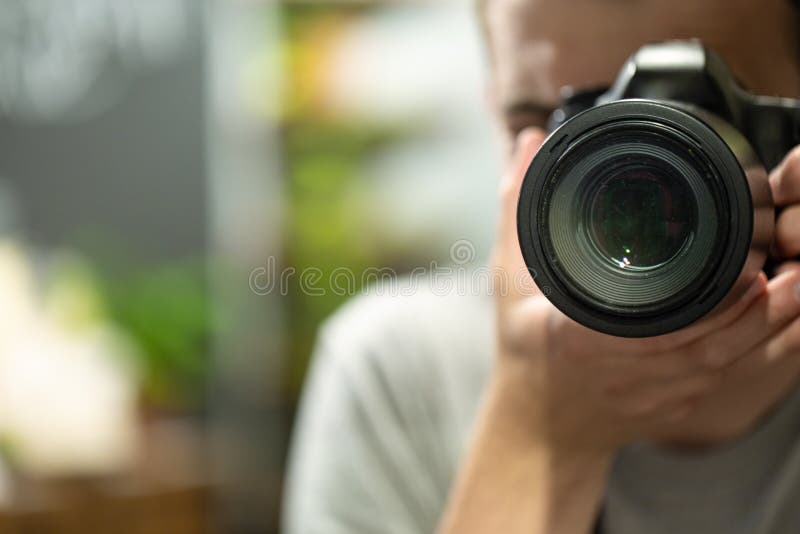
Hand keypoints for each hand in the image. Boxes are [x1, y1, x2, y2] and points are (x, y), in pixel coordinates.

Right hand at [491, 129, 799, 453]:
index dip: (707, 307)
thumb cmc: (524, 351)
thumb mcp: (509, 278)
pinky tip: (781, 321)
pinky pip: (725, 379)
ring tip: (798, 289)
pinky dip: (759, 351)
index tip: (748, 272)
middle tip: (794, 271)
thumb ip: (517, 207)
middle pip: (705, 347)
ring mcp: (654, 395)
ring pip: (724, 366)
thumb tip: (529, 144)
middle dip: (758, 312)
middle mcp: (624, 372)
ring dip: (768, 329)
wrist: (540, 425)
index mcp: (580, 339)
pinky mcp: (675, 406)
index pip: (651, 328)